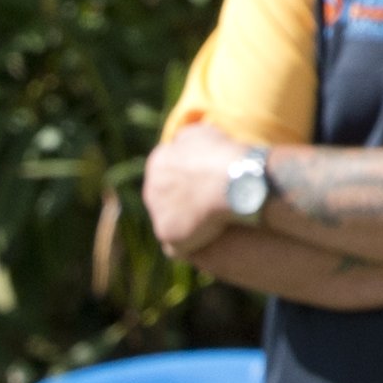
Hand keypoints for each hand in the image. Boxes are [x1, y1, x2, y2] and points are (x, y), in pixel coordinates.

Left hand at [142, 122, 250, 257]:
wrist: (232, 181)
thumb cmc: (221, 155)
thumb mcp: (200, 134)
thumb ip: (186, 141)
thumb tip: (181, 145)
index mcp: (158, 162)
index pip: (167, 175)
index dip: (186, 182)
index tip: (203, 187)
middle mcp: (150, 188)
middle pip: (164, 201)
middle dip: (182, 205)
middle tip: (206, 211)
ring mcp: (158, 214)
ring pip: (170, 225)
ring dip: (186, 228)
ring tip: (210, 229)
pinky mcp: (168, 235)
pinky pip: (177, 248)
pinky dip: (191, 247)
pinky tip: (208, 244)